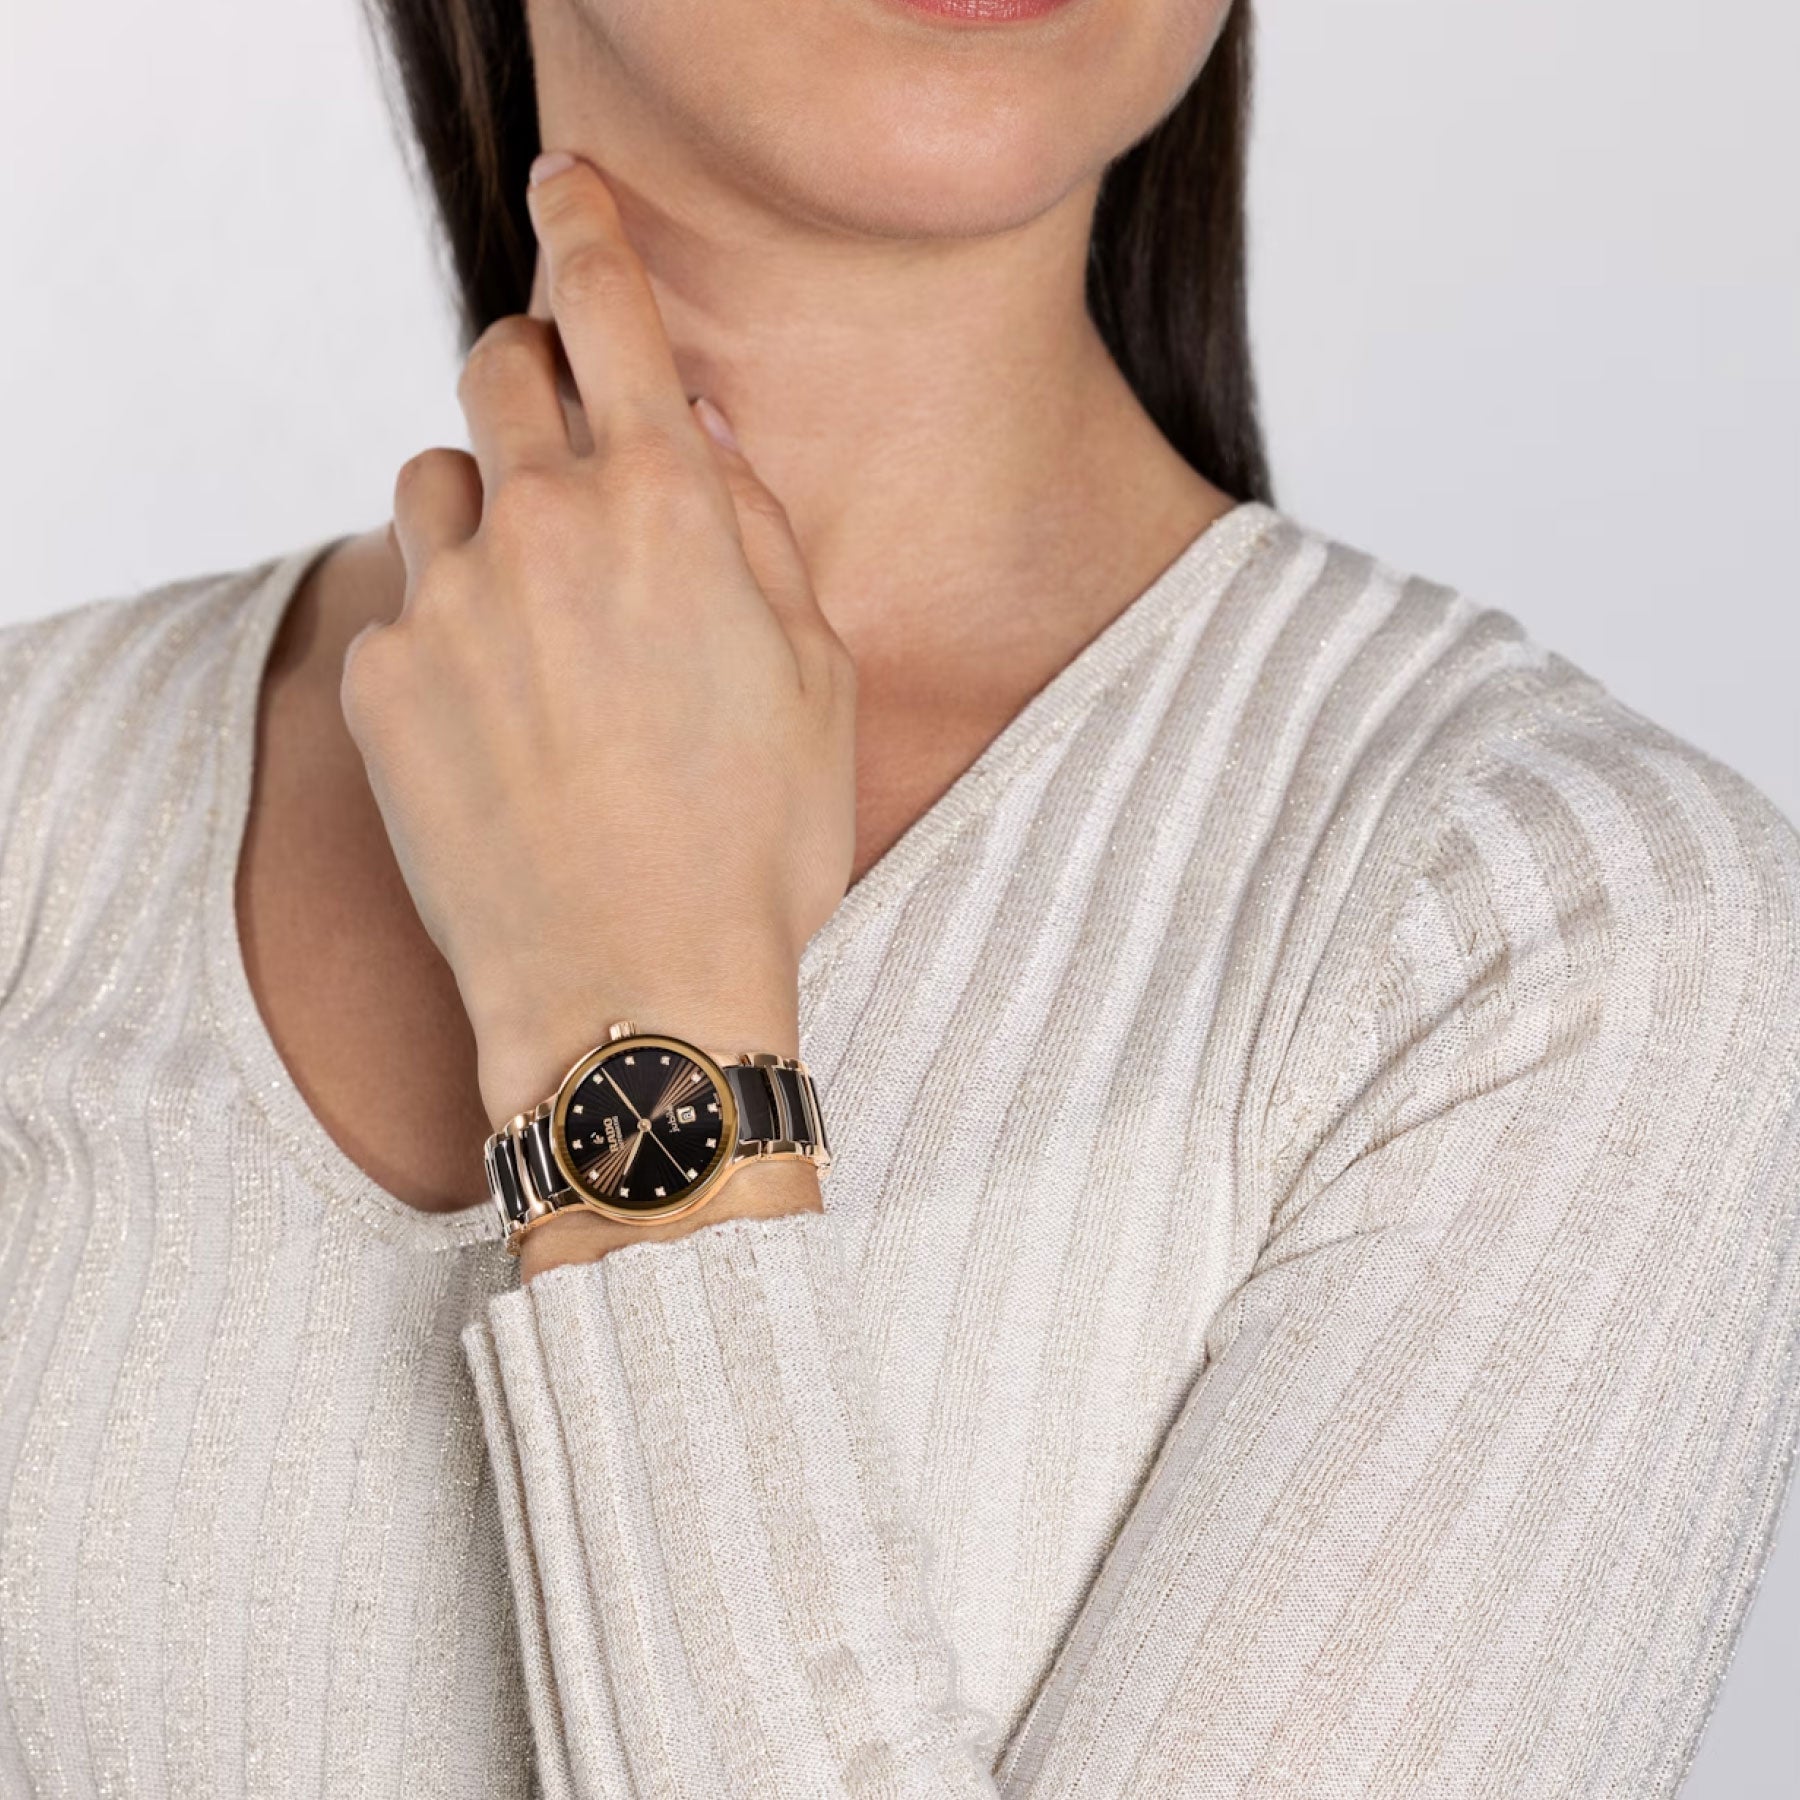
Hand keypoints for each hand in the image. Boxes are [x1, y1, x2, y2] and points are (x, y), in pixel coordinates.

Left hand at [339, 151, 856, 1159]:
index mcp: (665, 506)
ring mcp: (447, 600)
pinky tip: (500, 715)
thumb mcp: (817, 674)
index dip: (588, 229)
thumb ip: (755, 527)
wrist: (635, 987)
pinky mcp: (381, 680)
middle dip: (529, 371)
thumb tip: (699, 428)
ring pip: (435, 480)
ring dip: (483, 505)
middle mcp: (542, 524)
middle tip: (561, 432)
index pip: (609, 306)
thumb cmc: (755, 841)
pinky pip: (402, 597)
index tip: (568, 189)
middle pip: (497, 365)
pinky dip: (448, 620)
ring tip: (536, 610)